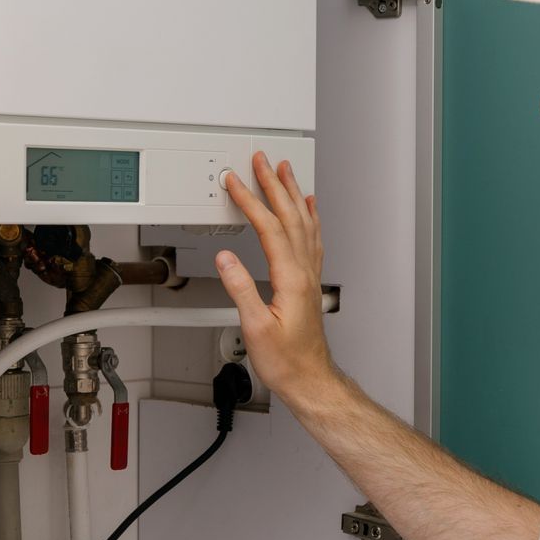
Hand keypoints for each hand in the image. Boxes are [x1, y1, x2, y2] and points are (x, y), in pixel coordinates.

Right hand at [216, 152, 334, 400]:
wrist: (310, 379)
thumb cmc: (286, 361)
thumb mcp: (255, 329)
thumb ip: (240, 290)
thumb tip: (226, 259)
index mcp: (290, 279)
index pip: (269, 228)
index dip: (250, 201)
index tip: (235, 182)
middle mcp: (305, 272)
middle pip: (290, 217)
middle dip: (274, 185)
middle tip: (262, 160)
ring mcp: (310, 276)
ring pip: (305, 223)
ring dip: (293, 194)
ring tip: (285, 171)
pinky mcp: (310, 283)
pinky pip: (313, 239)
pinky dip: (310, 217)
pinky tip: (309, 207)